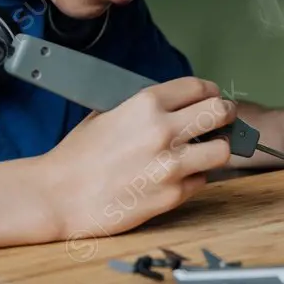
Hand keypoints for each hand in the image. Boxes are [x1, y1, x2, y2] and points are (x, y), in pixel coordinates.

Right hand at [40, 77, 235, 241]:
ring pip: (222, 150)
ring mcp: (171, 166)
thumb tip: (174, 104)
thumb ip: (143, 107)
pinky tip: (179, 176)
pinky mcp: (172, 196)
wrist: (59, 196)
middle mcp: (163, 131)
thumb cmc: (78, 156)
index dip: (209, 91)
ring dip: (216, 148)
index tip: (211, 98)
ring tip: (205, 151)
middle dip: (224, 115)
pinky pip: (202, 181)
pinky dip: (195, 178)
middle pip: (220, 112)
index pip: (199, 87)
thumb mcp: (107, 113)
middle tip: (220, 120)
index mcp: (146, 104)